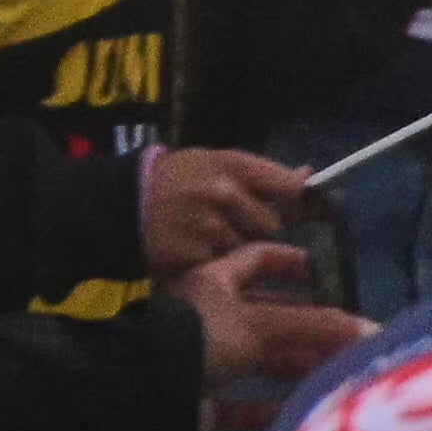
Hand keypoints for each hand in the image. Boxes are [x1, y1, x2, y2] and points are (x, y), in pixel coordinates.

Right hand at [135, 143, 317, 276]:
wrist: (121, 201)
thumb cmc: (178, 179)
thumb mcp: (216, 163)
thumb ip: (261, 173)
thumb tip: (310, 176)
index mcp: (232, 165)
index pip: (290, 188)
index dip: (301, 204)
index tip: (302, 211)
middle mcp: (222, 193)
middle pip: (273, 226)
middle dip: (259, 230)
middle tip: (234, 224)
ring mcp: (207, 226)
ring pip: (248, 250)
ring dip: (236, 249)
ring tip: (208, 235)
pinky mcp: (192, 255)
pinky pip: (222, 267)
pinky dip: (215, 264)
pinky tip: (196, 250)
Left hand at [173, 244, 368, 411]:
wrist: (148, 391)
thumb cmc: (203, 337)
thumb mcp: (263, 322)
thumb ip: (318, 325)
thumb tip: (374, 328)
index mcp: (213, 284)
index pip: (257, 260)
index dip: (292, 262)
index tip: (325, 272)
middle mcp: (208, 318)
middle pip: (267, 316)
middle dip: (307, 326)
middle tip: (346, 336)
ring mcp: (203, 361)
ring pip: (259, 361)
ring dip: (295, 366)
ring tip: (334, 374)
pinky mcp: (202, 400)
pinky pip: (243, 402)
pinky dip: (270, 406)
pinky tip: (299, 409)